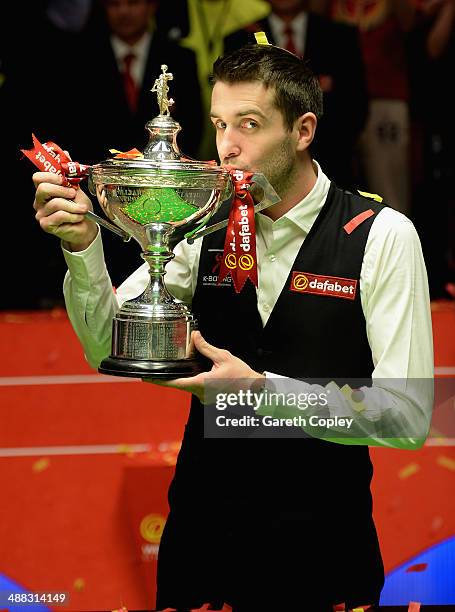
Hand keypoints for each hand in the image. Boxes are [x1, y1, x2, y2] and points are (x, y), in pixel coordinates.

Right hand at [33, 171, 97, 250]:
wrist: (86, 227)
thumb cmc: (80, 208)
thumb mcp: (77, 189)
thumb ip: (69, 174)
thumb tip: (66, 153)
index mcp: (45, 190)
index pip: (38, 178)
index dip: (50, 176)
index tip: (63, 179)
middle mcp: (40, 201)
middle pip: (43, 189)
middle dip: (62, 190)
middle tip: (73, 194)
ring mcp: (41, 213)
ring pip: (55, 203)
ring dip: (73, 206)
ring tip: (82, 209)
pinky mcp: (46, 224)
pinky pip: (59, 216)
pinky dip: (73, 216)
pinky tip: (78, 217)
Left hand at [142, 331, 264, 400]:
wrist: (255, 390)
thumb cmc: (242, 375)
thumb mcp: (223, 357)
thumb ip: (206, 347)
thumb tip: (194, 336)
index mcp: (202, 384)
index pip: (174, 383)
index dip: (159, 381)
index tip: (147, 378)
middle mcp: (201, 394)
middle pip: (181, 384)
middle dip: (175, 374)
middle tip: (165, 367)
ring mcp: (204, 399)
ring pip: (190, 386)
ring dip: (189, 377)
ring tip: (194, 367)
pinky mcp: (209, 399)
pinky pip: (197, 389)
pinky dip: (197, 380)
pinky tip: (204, 373)